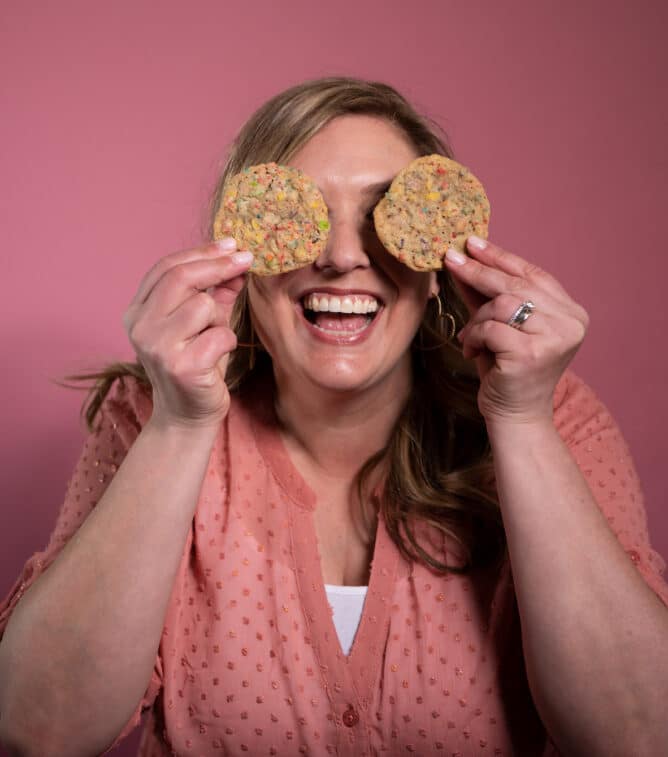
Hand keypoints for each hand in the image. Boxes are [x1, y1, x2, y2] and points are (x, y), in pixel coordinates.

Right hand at [122, 238, 253, 428]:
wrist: (187, 415)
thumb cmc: (195, 365)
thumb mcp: (202, 323)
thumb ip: (215, 292)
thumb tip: (236, 261)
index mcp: (138, 311)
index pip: (166, 267)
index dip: (201, 252)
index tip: (232, 245)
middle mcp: (140, 326)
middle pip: (180, 278)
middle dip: (219, 265)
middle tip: (247, 260)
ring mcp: (157, 347)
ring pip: (202, 306)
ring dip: (220, 318)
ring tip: (214, 337)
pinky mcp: (181, 367)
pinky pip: (219, 335)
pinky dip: (228, 341)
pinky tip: (218, 355)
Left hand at [444, 236, 588, 424]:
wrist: (514, 415)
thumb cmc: (506, 369)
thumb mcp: (498, 325)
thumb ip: (486, 294)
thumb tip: (463, 258)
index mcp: (571, 312)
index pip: (532, 274)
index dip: (501, 257)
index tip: (472, 243)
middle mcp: (571, 322)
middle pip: (516, 285)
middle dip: (479, 272)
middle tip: (450, 260)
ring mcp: (555, 338)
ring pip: (501, 305)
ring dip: (476, 320)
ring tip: (470, 338)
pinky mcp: (532, 354)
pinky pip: (491, 328)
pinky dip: (474, 337)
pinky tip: (471, 351)